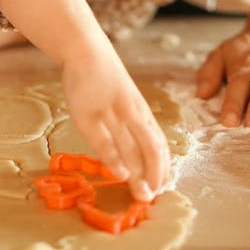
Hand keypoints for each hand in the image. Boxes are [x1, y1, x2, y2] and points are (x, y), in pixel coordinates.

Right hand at [61, 49, 169, 201]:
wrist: (86, 51)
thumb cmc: (106, 78)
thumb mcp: (127, 99)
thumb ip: (133, 123)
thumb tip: (137, 155)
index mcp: (142, 113)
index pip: (160, 145)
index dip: (163, 169)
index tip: (161, 189)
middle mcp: (132, 115)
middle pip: (151, 149)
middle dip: (155, 176)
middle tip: (151, 198)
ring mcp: (111, 115)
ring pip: (131, 148)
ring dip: (138, 175)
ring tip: (140, 195)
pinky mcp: (89, 116)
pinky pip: (105, 141)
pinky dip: (114, 159)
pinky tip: (119, 174)